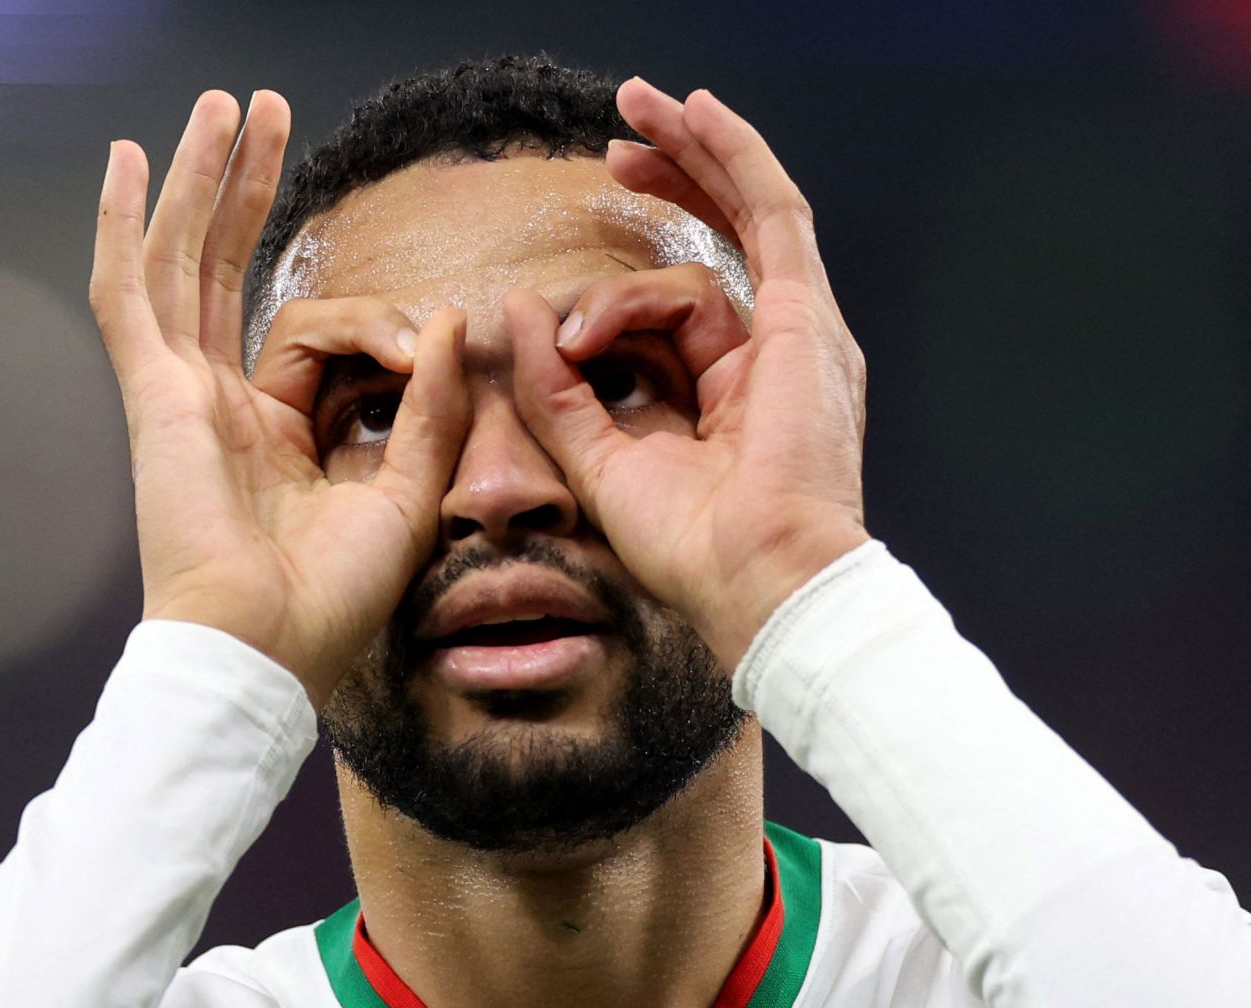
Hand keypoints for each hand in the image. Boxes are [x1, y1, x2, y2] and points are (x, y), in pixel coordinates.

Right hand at [89, 90, 468, 706]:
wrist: (266, 650)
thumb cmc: (331, 599)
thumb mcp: (407, 492)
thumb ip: (427, 406)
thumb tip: (448, 317)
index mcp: (276, 433)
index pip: (319, 333)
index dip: (381, 323)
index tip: (428, 343)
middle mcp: (221, 404)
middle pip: (229, 270)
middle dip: (253, 191)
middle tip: (272, 112)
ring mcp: (179, 393)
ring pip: (184, 262)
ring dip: (204, 183)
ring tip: (230, 106)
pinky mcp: (152, 394)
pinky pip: (129, 294)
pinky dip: (121, 226)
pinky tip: (128, 159)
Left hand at [508, 79, 868, 672]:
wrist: (755, 575)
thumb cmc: (691, 546)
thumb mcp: (596, 458)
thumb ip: (555, 386)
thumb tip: (519, 311)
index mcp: (729, 396)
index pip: (677, 311)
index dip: (624, 283)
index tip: (560, 304)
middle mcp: (770, 355)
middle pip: (720, 246)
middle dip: (671, 183)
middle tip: (617, 141)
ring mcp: (795, 330)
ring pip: (737, 220)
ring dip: (688, 158)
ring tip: (631, 116)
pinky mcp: (803, 313)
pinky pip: (772, 212)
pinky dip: (734, 158)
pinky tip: (695, 115)